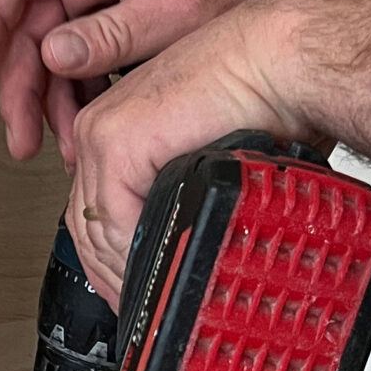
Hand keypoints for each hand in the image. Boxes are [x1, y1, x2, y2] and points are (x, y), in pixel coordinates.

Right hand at [0, 0, 337, 164]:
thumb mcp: (184, 1)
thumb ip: (117, 30)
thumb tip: (56, 54)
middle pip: (32, 23)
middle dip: (22, 83)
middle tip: (21, 132)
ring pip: (56, 54)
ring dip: (52, 103)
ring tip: (59, 147)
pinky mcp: (128, 30)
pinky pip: (87, 66)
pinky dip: (83, 102)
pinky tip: (85, 134)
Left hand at [66, 0, 321, 305]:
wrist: (283, 62)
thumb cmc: (263, 99)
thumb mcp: (209, 160)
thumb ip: (181, 194)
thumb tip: (182, 243)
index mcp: (117, 130)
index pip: (92, 211)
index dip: (108, 261)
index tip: (130, 293)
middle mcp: (101, 129)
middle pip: (86, 226)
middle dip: (112, 276)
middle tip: (142, 308)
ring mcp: (103, 134)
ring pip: (97, 229)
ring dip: (128, 272)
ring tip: (161, 296)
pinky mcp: (117, 141)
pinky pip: (116, 221)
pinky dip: (139, 254)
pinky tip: (165, 270)